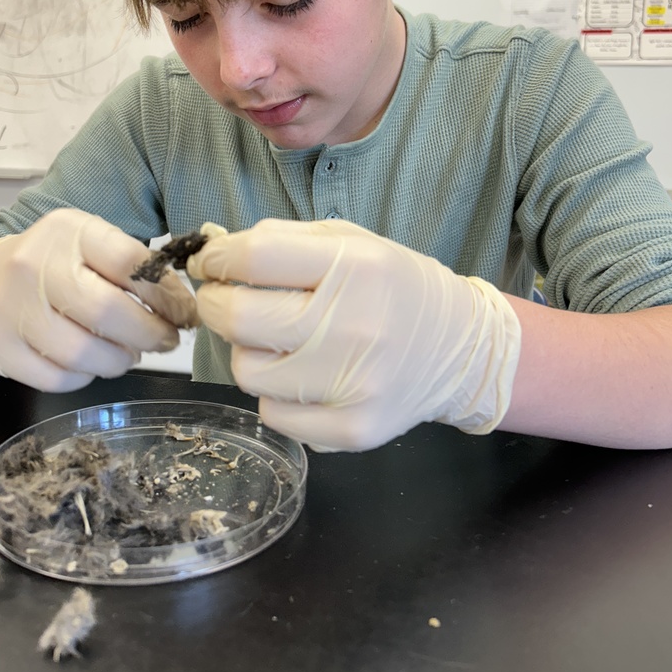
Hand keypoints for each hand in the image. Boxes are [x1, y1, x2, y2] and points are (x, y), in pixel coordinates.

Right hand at [0, 209, 197, 391]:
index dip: (167, 295)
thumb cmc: (56, 264)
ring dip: (120, 360)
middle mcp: (33, 264)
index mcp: (69, 231)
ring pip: (85, 353)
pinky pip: (58, 378)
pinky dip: (85, 377)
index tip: (184, 313)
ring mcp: (9, 307)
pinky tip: (90, 362)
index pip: (131, 263)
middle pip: (108, 312)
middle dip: (149, 334)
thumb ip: (137, 269)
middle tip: (165, 340)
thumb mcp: (95, 246)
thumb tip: (183, 310)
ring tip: (126, 352)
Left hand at [189, 219, 520, 450]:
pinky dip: (275, 393)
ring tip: (277, 340)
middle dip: (216, 304)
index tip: (210, 262)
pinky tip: (301, 375)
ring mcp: (354, 385)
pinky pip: (272, 413)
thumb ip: (283, 240)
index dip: (216, 259)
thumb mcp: (352, 242)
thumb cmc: (394, 287)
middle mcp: (356, 326)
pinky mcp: (353, 430)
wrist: (461, 348)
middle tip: (224, 299)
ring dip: (248, 351)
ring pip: (246, 371)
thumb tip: (216, 251)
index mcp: (356, 267)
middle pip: (237, 318)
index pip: (253, 259)